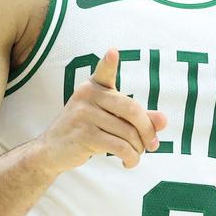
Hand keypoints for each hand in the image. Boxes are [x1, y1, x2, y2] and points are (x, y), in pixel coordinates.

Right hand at [35, 49, 166, 172]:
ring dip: (138, 149)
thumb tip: (164, 120)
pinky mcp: (83, 135)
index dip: (109, 62)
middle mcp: (87, 96)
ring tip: (136, 156)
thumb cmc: (85, 131)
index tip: (113, 52)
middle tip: (152, 145)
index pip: (104, 72)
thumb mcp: (109, 120)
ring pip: (128, 132)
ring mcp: (83, 114)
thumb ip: (137, 118)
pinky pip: (119, 147)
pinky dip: (130, 158)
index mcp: (93, 87)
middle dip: (147, 130)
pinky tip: (128, 163)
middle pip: (132, 109)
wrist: (51, 151)